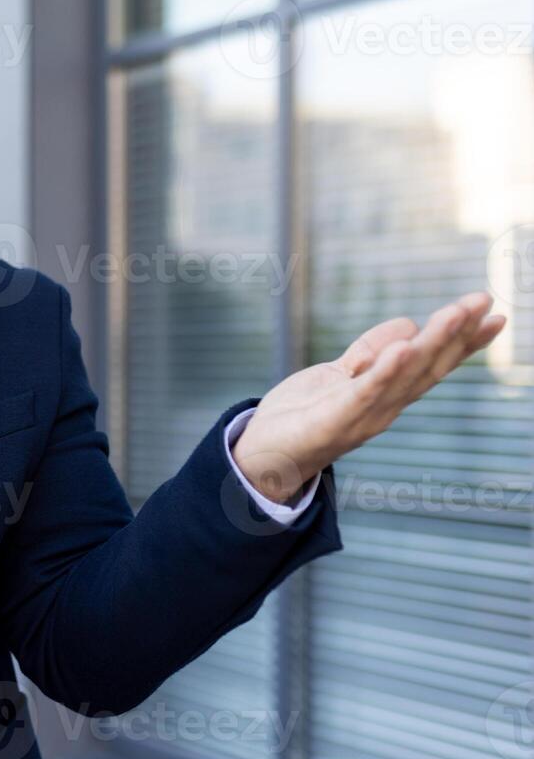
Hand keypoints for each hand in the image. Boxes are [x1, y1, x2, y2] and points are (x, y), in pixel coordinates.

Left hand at [232, 291, 505, 503]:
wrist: (265, 456)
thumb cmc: (303, 415)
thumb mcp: (339, 374)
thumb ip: (371, 352)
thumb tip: (409, 324)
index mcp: (387, 394)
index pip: (431, 363)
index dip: (463, 340)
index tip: (493, 314)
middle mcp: (384, 407)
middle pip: (427, 367)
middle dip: (456, 335)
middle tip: (484, 302)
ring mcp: (363, 415)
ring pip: (404, 375)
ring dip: (431, 343)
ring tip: (454, 313)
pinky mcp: (335, 419)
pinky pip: (365, 392)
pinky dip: (386, 370)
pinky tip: (403, 348)